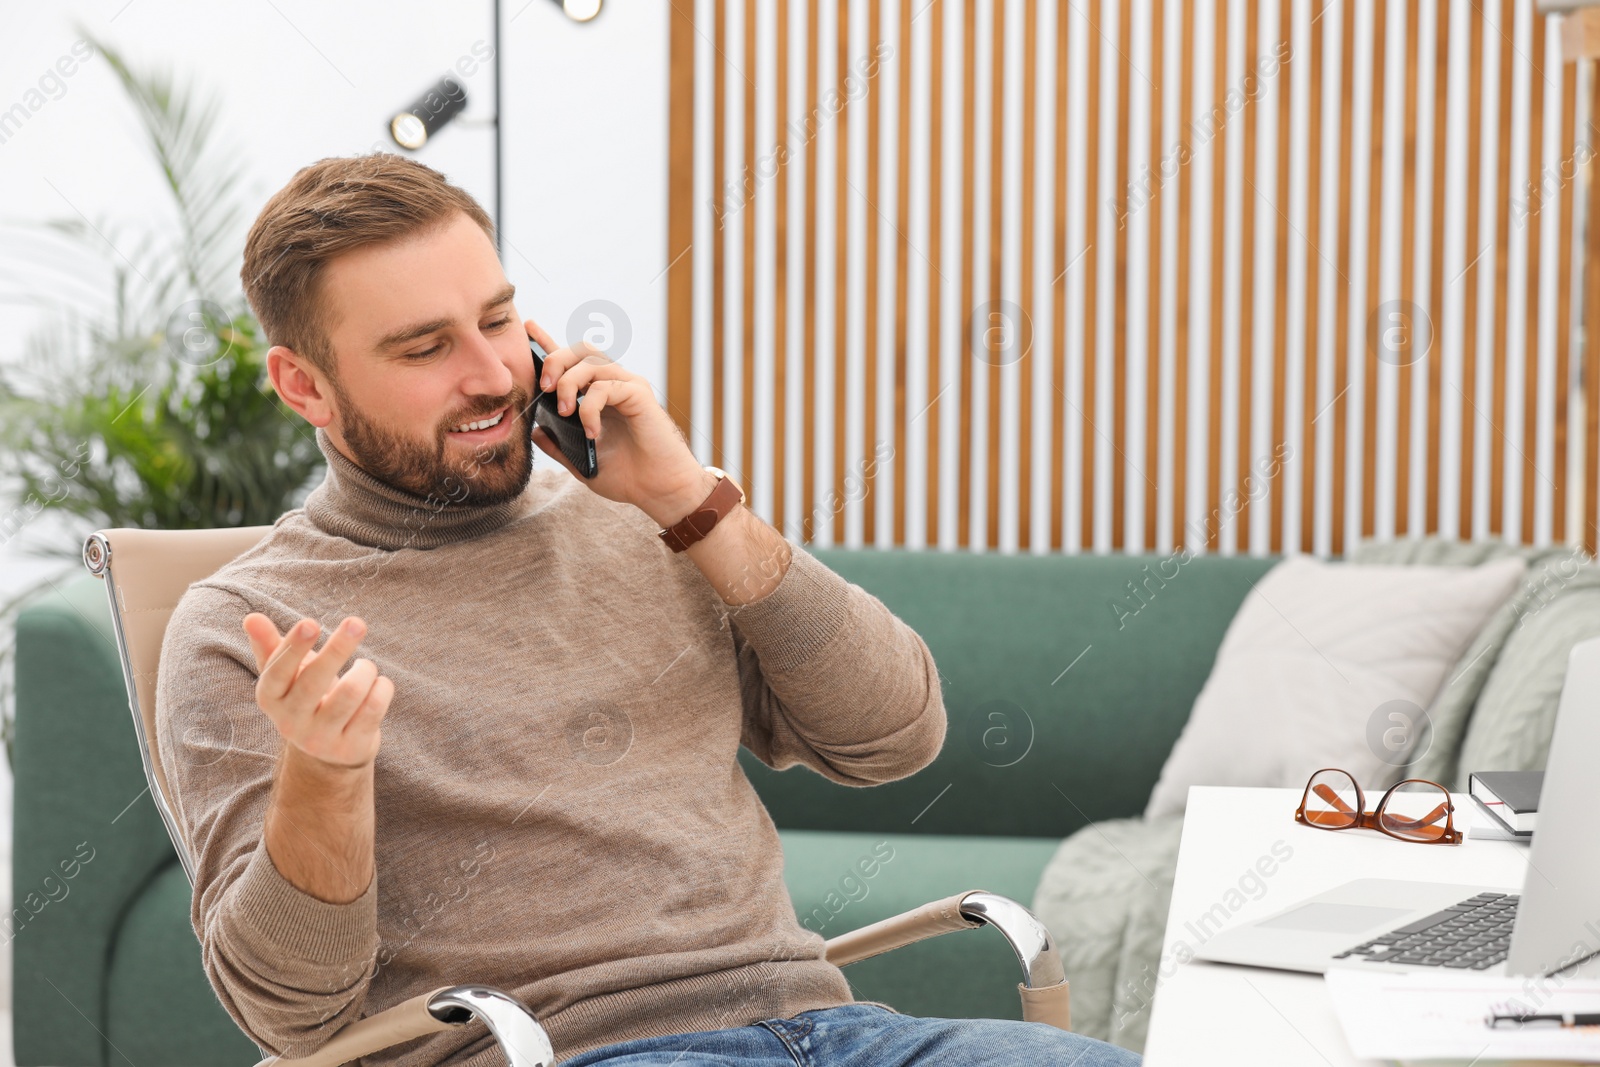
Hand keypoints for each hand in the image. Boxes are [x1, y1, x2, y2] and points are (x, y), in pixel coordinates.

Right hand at [242, 613, 392, 769]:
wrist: (328, 751)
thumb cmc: (307, 698)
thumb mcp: (286, 674)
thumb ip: (270, 646)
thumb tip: (251, 617)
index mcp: (270, 699)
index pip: (276, 673)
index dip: (292, 648)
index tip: (311, 622)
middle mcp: (290, 723)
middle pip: (314, 682)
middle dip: (337, 648)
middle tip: (356, 623)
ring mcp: (321, 739)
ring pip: (350, 693)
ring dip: (365, 669)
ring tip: (366, 666)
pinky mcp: (350, 748)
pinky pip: (373, 708)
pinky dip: (382, 687)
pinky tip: (378, 684)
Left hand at [525, 319, 718, 527]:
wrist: (658, 490)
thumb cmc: (628, 477)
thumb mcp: (581, 462)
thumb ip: (559, 446)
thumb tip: (535, 430)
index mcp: (599, 396)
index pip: (571, 363)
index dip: (549, 343)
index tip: (530, 327)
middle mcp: (613, 384)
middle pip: (580, 350)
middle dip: (555, 360)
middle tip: (544, 388)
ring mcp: (627, 386)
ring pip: (590, 361)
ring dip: (569, 383)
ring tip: (565, 412)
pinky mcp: (638, 394)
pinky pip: (605, 386)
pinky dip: (590, 408)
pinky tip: (592, 432)